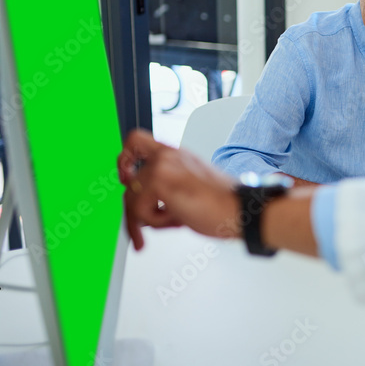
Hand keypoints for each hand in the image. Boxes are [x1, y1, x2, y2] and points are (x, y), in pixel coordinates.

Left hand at [118, 129, 238, 250]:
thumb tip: (144, 204)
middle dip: (133, 209)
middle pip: (128, 180)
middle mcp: (167, 156)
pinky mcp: (160, 181)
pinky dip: (156, 222)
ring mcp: (162, 166)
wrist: (240, 208)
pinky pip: (138, 210)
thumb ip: (166, 186)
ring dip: (149, 219)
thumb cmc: (223, 203)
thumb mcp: (190, 186)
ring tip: (173, 221)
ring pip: (131, 198)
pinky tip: (177, 219)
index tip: (126, 178)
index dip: (124, 159)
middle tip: (141, 225)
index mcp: (175, 154)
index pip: (136, 140)